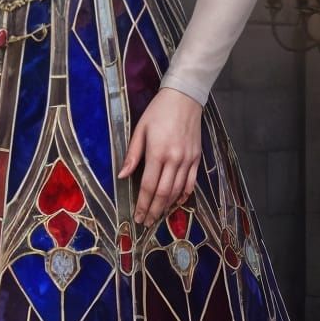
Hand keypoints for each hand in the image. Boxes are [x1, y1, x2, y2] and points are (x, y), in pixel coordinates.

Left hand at [117, 87, 201, 226]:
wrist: (185, 98)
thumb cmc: (158, 112)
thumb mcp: (140, 130)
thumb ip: (132, 155)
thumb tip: (122, 176)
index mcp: (158, 152)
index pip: (148, 186)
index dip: (142, 204)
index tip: (137, 216)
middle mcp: (175, 159)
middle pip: (163, 193)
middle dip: (154, 210)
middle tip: (146, 222)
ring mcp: (188, 160)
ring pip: (178, 191)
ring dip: (167, 206)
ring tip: (158, 216)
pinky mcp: (197, 158)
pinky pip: (191, 182)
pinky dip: (183, 195)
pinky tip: (175, 203)